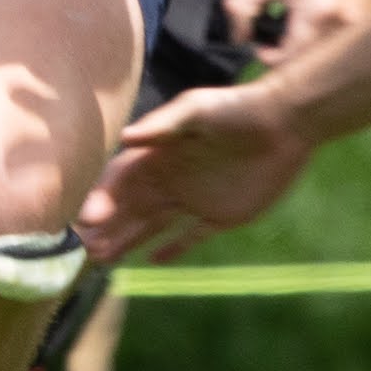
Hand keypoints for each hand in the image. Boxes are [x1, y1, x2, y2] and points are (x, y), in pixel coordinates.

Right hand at [87, 81, 315, 264]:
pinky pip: (190, 237)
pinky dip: (173, 248)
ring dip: (127, 241)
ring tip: (101, 260)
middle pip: (129, 208)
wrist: (285, 123)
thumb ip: (162, 125)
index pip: (120, 180)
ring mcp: (194, 199)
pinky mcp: (221, 216)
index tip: (87, 220)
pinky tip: (152, 261)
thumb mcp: (197, 110)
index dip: (102, 198)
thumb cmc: (237, 110)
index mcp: (160, 155)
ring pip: (152, 226)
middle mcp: (171, 179)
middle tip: (85, 250)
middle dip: (106, 227)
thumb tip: (125, 138)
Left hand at [224, 0, 370, 62]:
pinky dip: (328, 39)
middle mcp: (344, 23)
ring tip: (297, 28)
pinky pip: (345, 42)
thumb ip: (240, 9)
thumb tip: (239, 39)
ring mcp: (363, 22)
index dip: (270, 56)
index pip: (290, 60)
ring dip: (309, 49)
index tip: (262, 42)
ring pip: (328, 54)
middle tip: (276, 38)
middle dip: (289, 54)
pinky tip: (318, 21)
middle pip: (310, 61)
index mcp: (316, 13)